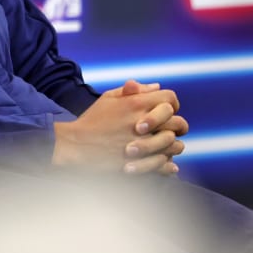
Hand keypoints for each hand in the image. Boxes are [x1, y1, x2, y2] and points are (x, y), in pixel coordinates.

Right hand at [52, 79, 188, 174]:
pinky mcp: (138, 162)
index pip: (170, 98)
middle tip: (174, 131)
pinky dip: (168, 166)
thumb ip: (134, 90)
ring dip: (174, 146)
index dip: (173, 104)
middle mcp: (143, 121)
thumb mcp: (109, 98)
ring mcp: (142, 143)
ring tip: (168, 148)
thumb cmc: (91, 121)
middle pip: (177, 121)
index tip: (169, 112)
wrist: (74, 146)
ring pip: (174, 144)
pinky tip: (168, 165)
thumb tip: (157, 87)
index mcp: (137, 103)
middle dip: (178, 126)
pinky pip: (164, 164)